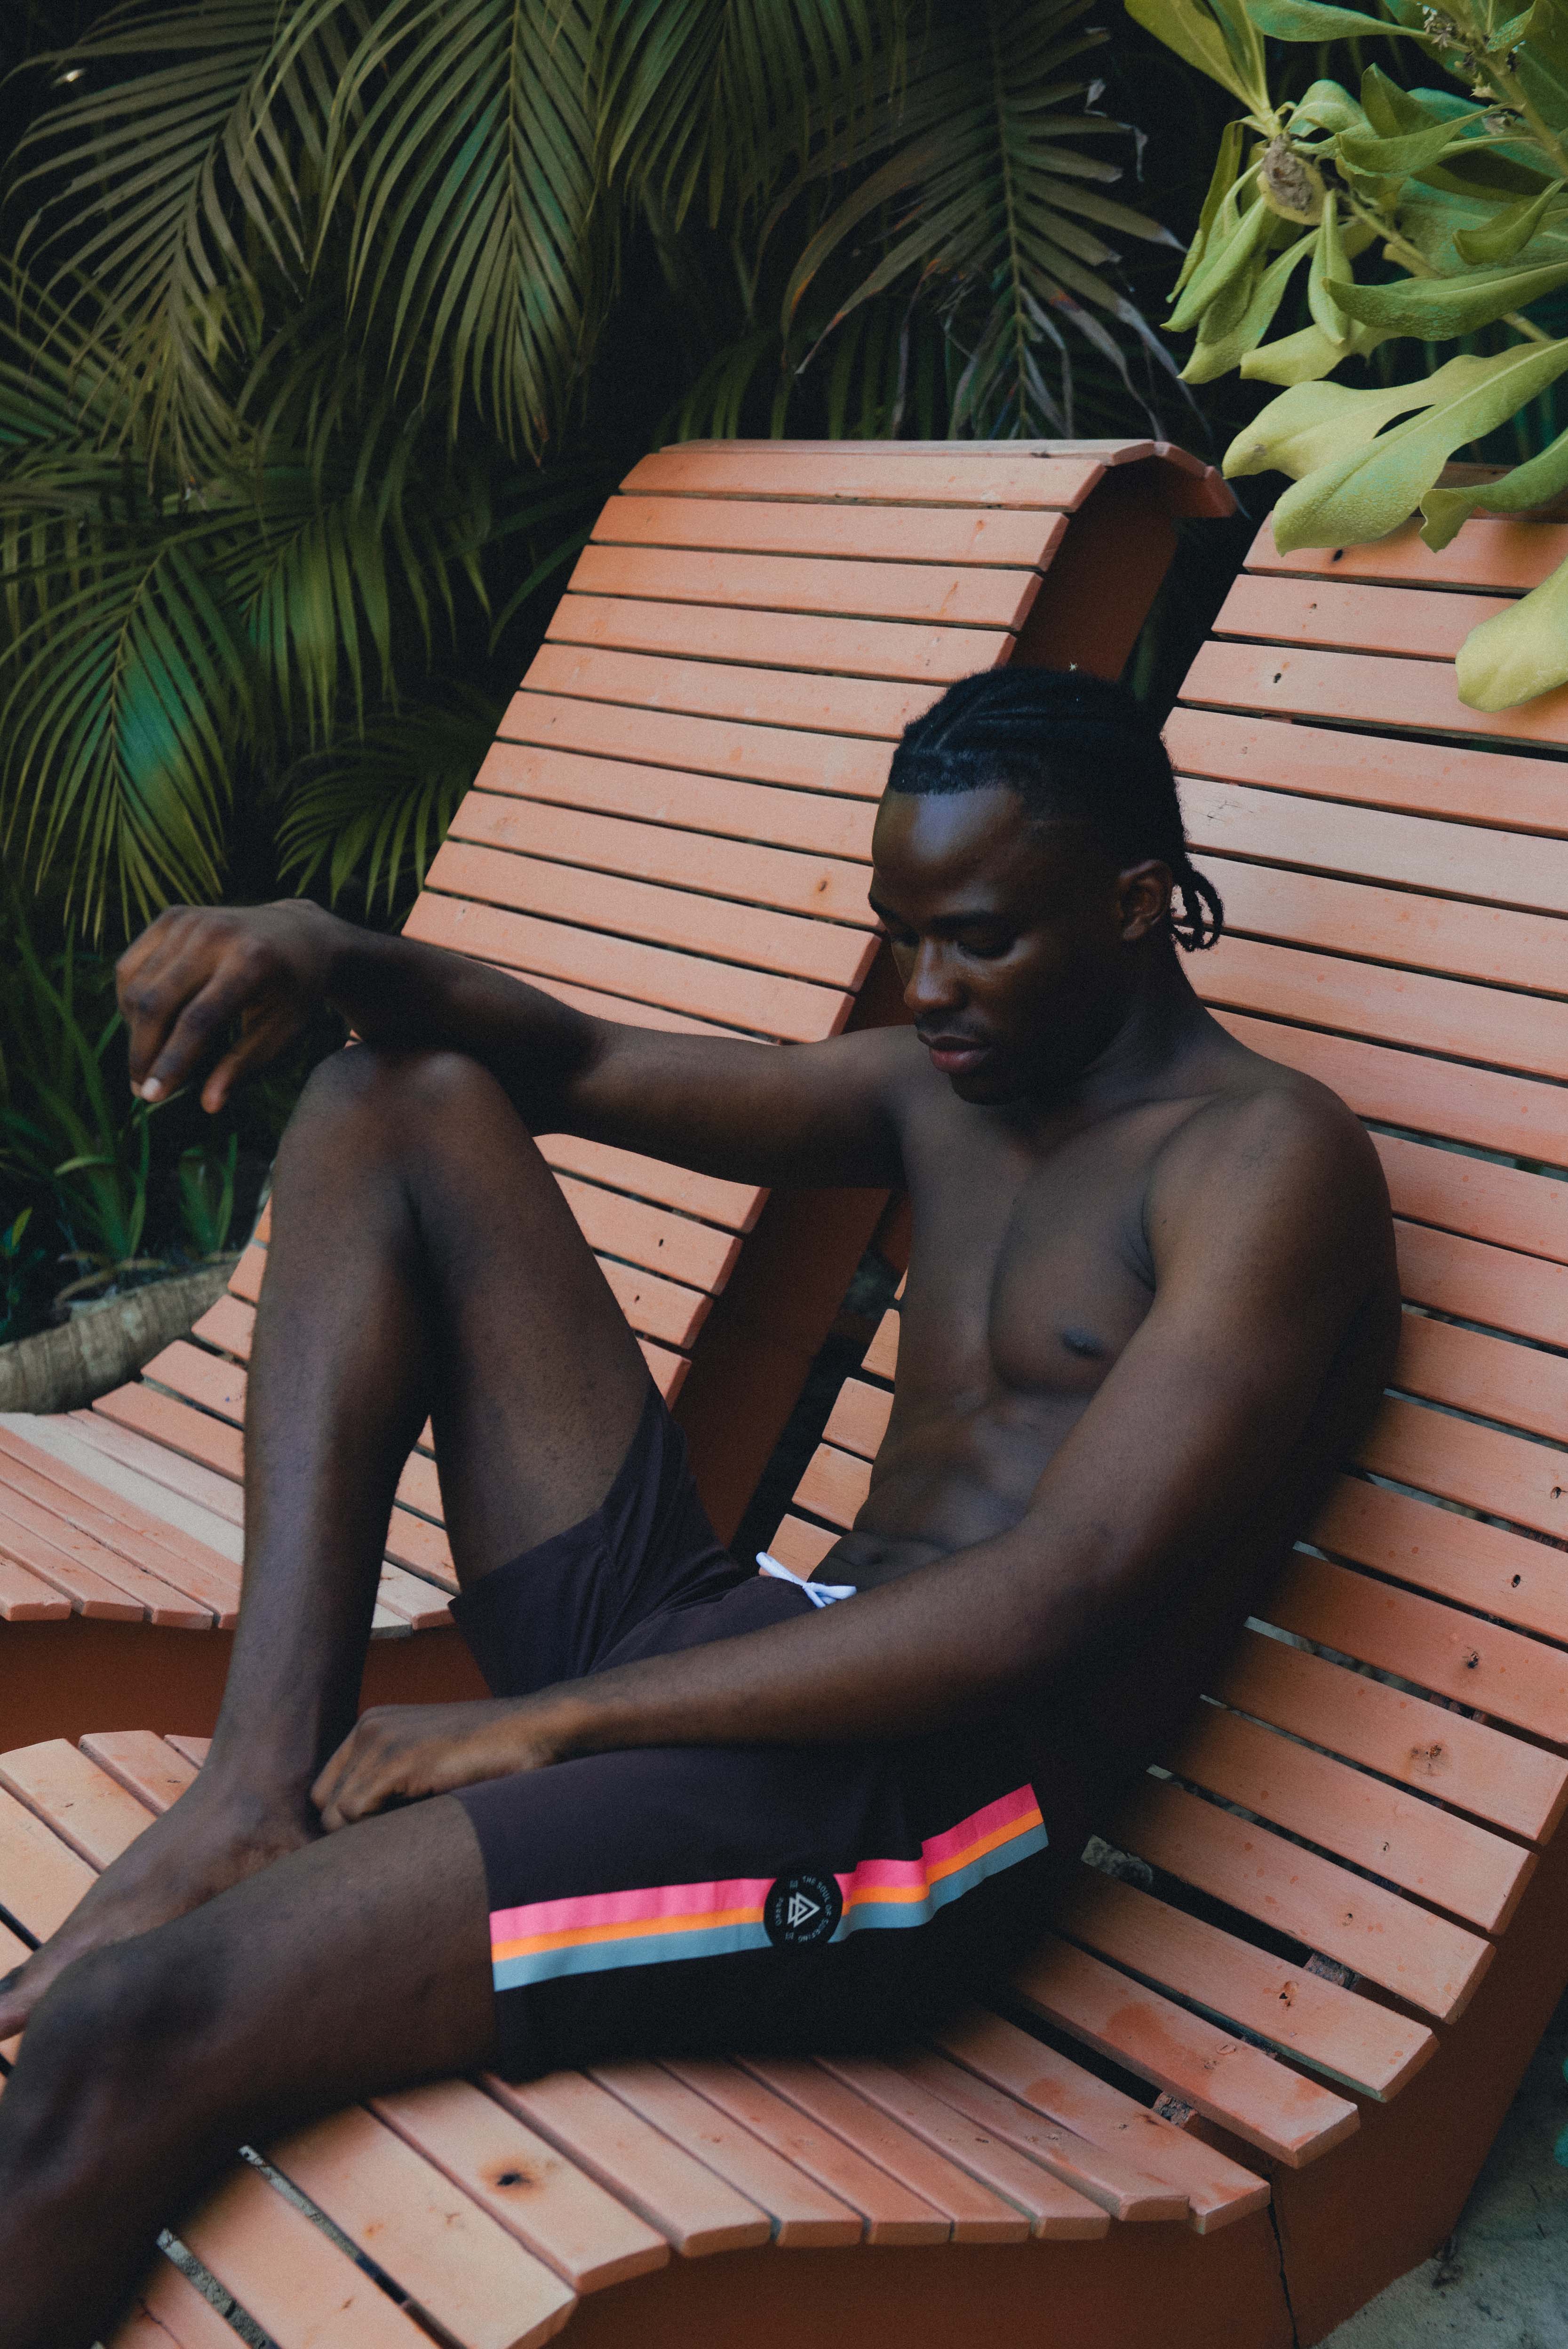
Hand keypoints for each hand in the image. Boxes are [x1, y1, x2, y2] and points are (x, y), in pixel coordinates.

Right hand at [116, 899, 343, 1112]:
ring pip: (137, 986)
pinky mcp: (171, 917)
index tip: (152, 1097)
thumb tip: (209, 1104)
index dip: (171, 1061)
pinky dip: (130, 1002)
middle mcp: (217, 935)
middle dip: (143, 1052)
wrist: (300, 935)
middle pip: (158, 1003)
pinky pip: (131, 966)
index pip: (198, 1020)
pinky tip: (145, 1026)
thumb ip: (244, 1065)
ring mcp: (190, 921)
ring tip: (147, 1062)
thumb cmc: (293, 994)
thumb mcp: (283, 1032)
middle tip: (141, 1091)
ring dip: (133, 1031)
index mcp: (252, 963)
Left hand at [311, 1695, 577, 1830]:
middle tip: (392, 1841)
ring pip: (335, 1813)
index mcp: (373, 1725)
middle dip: (348, 1831)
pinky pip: (353, 1812)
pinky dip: (375, 1832)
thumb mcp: (428, 1762)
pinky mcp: (398, 1759)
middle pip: (324, 1802)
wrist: (533, 1730)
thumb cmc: (489, 1756)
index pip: (327, 1788)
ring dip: (365, 1835)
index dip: (346, 1821)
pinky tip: (415, 1823)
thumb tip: (355, 1838)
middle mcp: (369, 1727)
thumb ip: (391, 1784)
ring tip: (408, 1832)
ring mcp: (381, 1739)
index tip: (380, 1836)